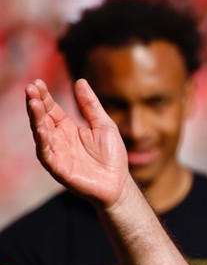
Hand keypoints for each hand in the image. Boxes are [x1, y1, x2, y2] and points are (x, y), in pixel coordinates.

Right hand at [26, 78, 129, 208]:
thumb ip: (90, 105)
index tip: (37, 82)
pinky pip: (47, 154)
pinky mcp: (59, 169)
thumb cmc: (112, 156)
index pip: (51, 109)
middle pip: (42, 119)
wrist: (119, 183)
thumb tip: (80, 80)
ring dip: (36, 119)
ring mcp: (57, 154)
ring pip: (41, 134)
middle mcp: (58, 140)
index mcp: (67, 129)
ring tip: (33, 103)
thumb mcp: (103, 125)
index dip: (44, 97)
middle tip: (30, 88)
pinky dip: (43, 142)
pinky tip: (41, 129)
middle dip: (35, 104)